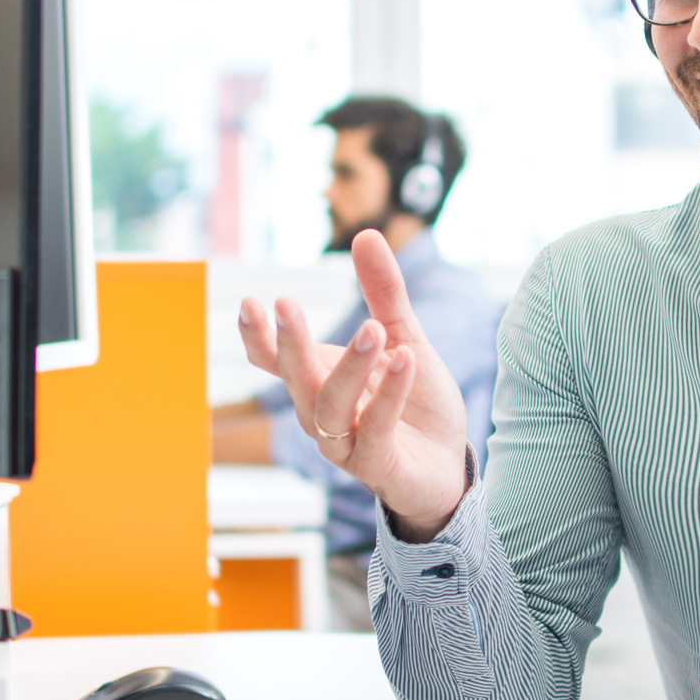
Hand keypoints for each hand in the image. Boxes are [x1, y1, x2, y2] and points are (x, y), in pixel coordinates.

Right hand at [237, 230, 470, 540]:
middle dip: (289, 344)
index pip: (275, 361)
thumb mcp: (404, 338)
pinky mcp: (377, 466)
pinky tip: (404, 360)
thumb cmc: (416, 404)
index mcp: (320, 380)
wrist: (448, 465)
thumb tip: (366, 234)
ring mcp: (345, 444)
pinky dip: (387, 395)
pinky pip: (374, 430)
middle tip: (285, 303)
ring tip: (374, 330)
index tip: (251, 303)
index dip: (258, 337)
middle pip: (295, 379)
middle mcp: (322, 413)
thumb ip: (384, 292)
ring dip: (348, 366)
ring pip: (329, 406)